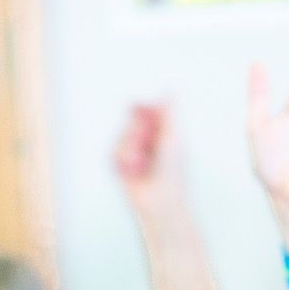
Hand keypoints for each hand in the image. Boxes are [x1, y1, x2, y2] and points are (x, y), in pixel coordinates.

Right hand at [114, 102, 185, 219]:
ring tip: (143, 163)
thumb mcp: (174, 137)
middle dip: (138, 129)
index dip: (140, 107)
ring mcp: (132, 151)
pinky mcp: (120, 165)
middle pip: (132, 119)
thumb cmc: (173, 172)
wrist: (161, 201)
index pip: (146, 109)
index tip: (137, 106)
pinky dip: (124, 160)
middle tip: (148, 142)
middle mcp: (146, 140)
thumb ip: (171, 112)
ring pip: (122, 134)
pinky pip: (114, 151)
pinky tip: (134, 170)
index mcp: (161, 131)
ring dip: (132, 146)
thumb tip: (171, 88)